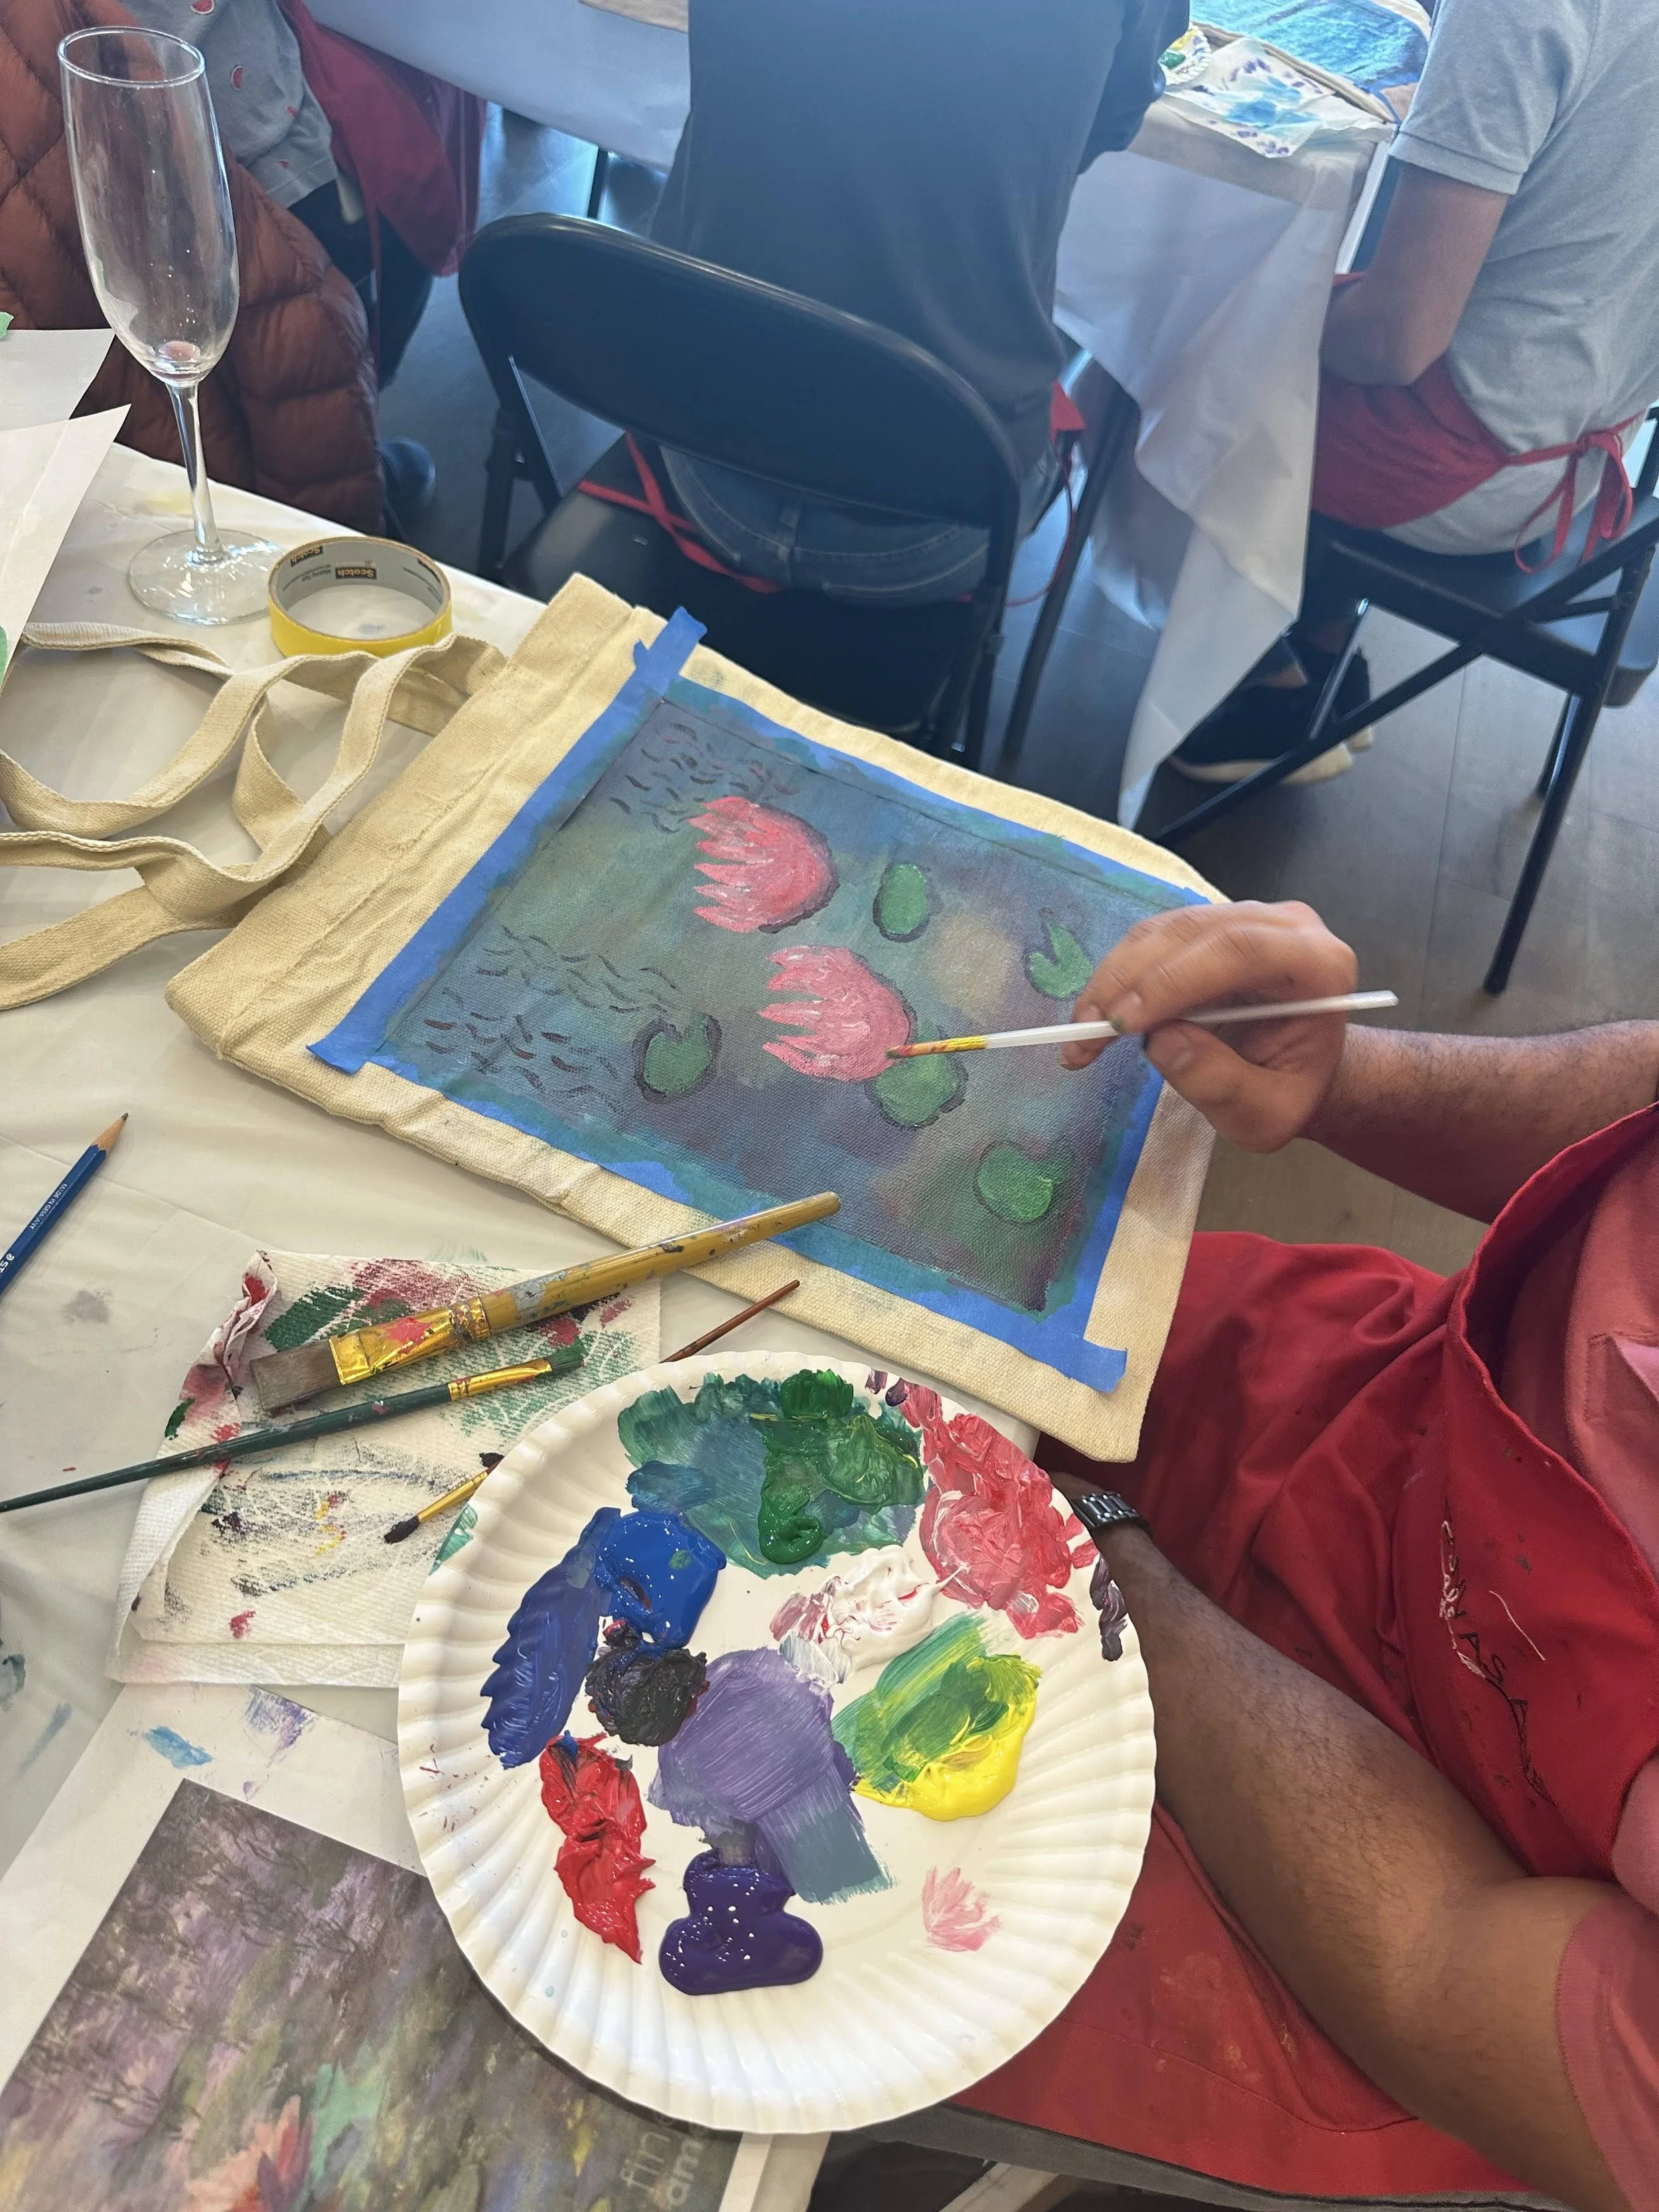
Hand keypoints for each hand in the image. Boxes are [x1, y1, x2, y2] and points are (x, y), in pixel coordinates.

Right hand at [1059, 900, 1357, 1151]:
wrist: (1298, 1065)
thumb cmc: (1290, 1091)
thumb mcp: (1265, 1115)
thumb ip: (1222, 1084)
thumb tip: (1163, 1042)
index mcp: (1319, 965)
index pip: (1241, 950)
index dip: (1173, 979)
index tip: (1123, 1024)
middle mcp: (1285, 926)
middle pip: (1193, 931)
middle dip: (1128, 981)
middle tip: (1082, 1034)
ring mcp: (1245, 917)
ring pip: (1164, 930)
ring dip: (1114, 977)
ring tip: (1082, 1032)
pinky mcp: (1210, 924)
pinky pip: (1154, 938)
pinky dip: (1118, 974)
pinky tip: (1099, 1015)